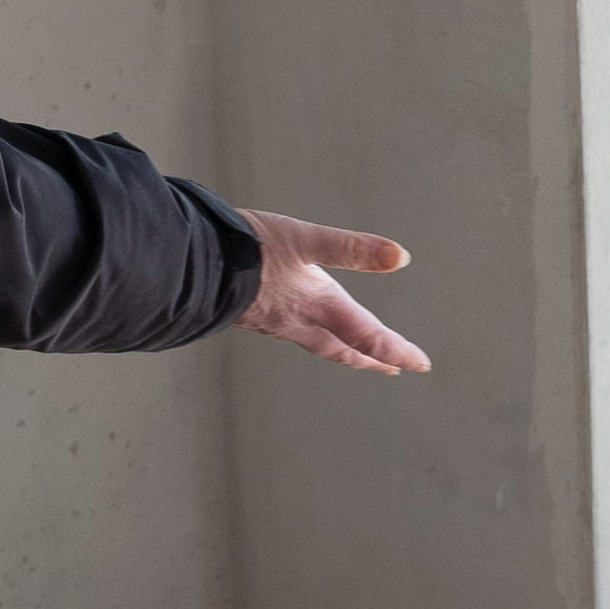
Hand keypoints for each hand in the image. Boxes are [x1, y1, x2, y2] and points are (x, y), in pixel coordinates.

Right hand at [240, 212, 430, 374]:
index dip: (397, 351)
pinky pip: (290, 333)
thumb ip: (351, 249)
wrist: (188, 266)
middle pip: (344, 350)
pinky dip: (309, 336)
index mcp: (319, 305)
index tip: (420, 364)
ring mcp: (273, 322)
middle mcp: (299, 321)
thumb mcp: (305, 240)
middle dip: (370, 359)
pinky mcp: (251, 314)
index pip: (368, 336)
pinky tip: (297, 324)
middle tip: (393, 369)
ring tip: (353, 354)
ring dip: (342, 351)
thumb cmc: (248, 250)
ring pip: (317, 344)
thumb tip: (401, 256)